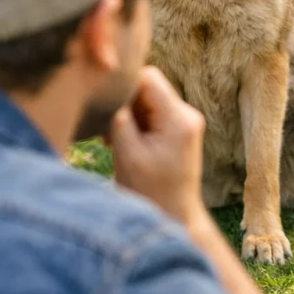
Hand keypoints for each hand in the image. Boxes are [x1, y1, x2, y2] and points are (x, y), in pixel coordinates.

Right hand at [108, 66, 207, 225]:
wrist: (173, 215)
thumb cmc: (149, 191)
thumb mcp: (127, 154)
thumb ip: (120, 118)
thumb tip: (109, 89)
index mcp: (179, 119)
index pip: (149, 77)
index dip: (124, 86)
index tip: (106, 107)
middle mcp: (187, 115)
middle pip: (149, 87)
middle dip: (124, 103)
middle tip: (107, 131)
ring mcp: (185, 121)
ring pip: (148, 99)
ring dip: (127, 115)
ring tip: (114, 140)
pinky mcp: (178, 129)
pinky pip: (152, 113)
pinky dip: (135, 123)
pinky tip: (122, 142)